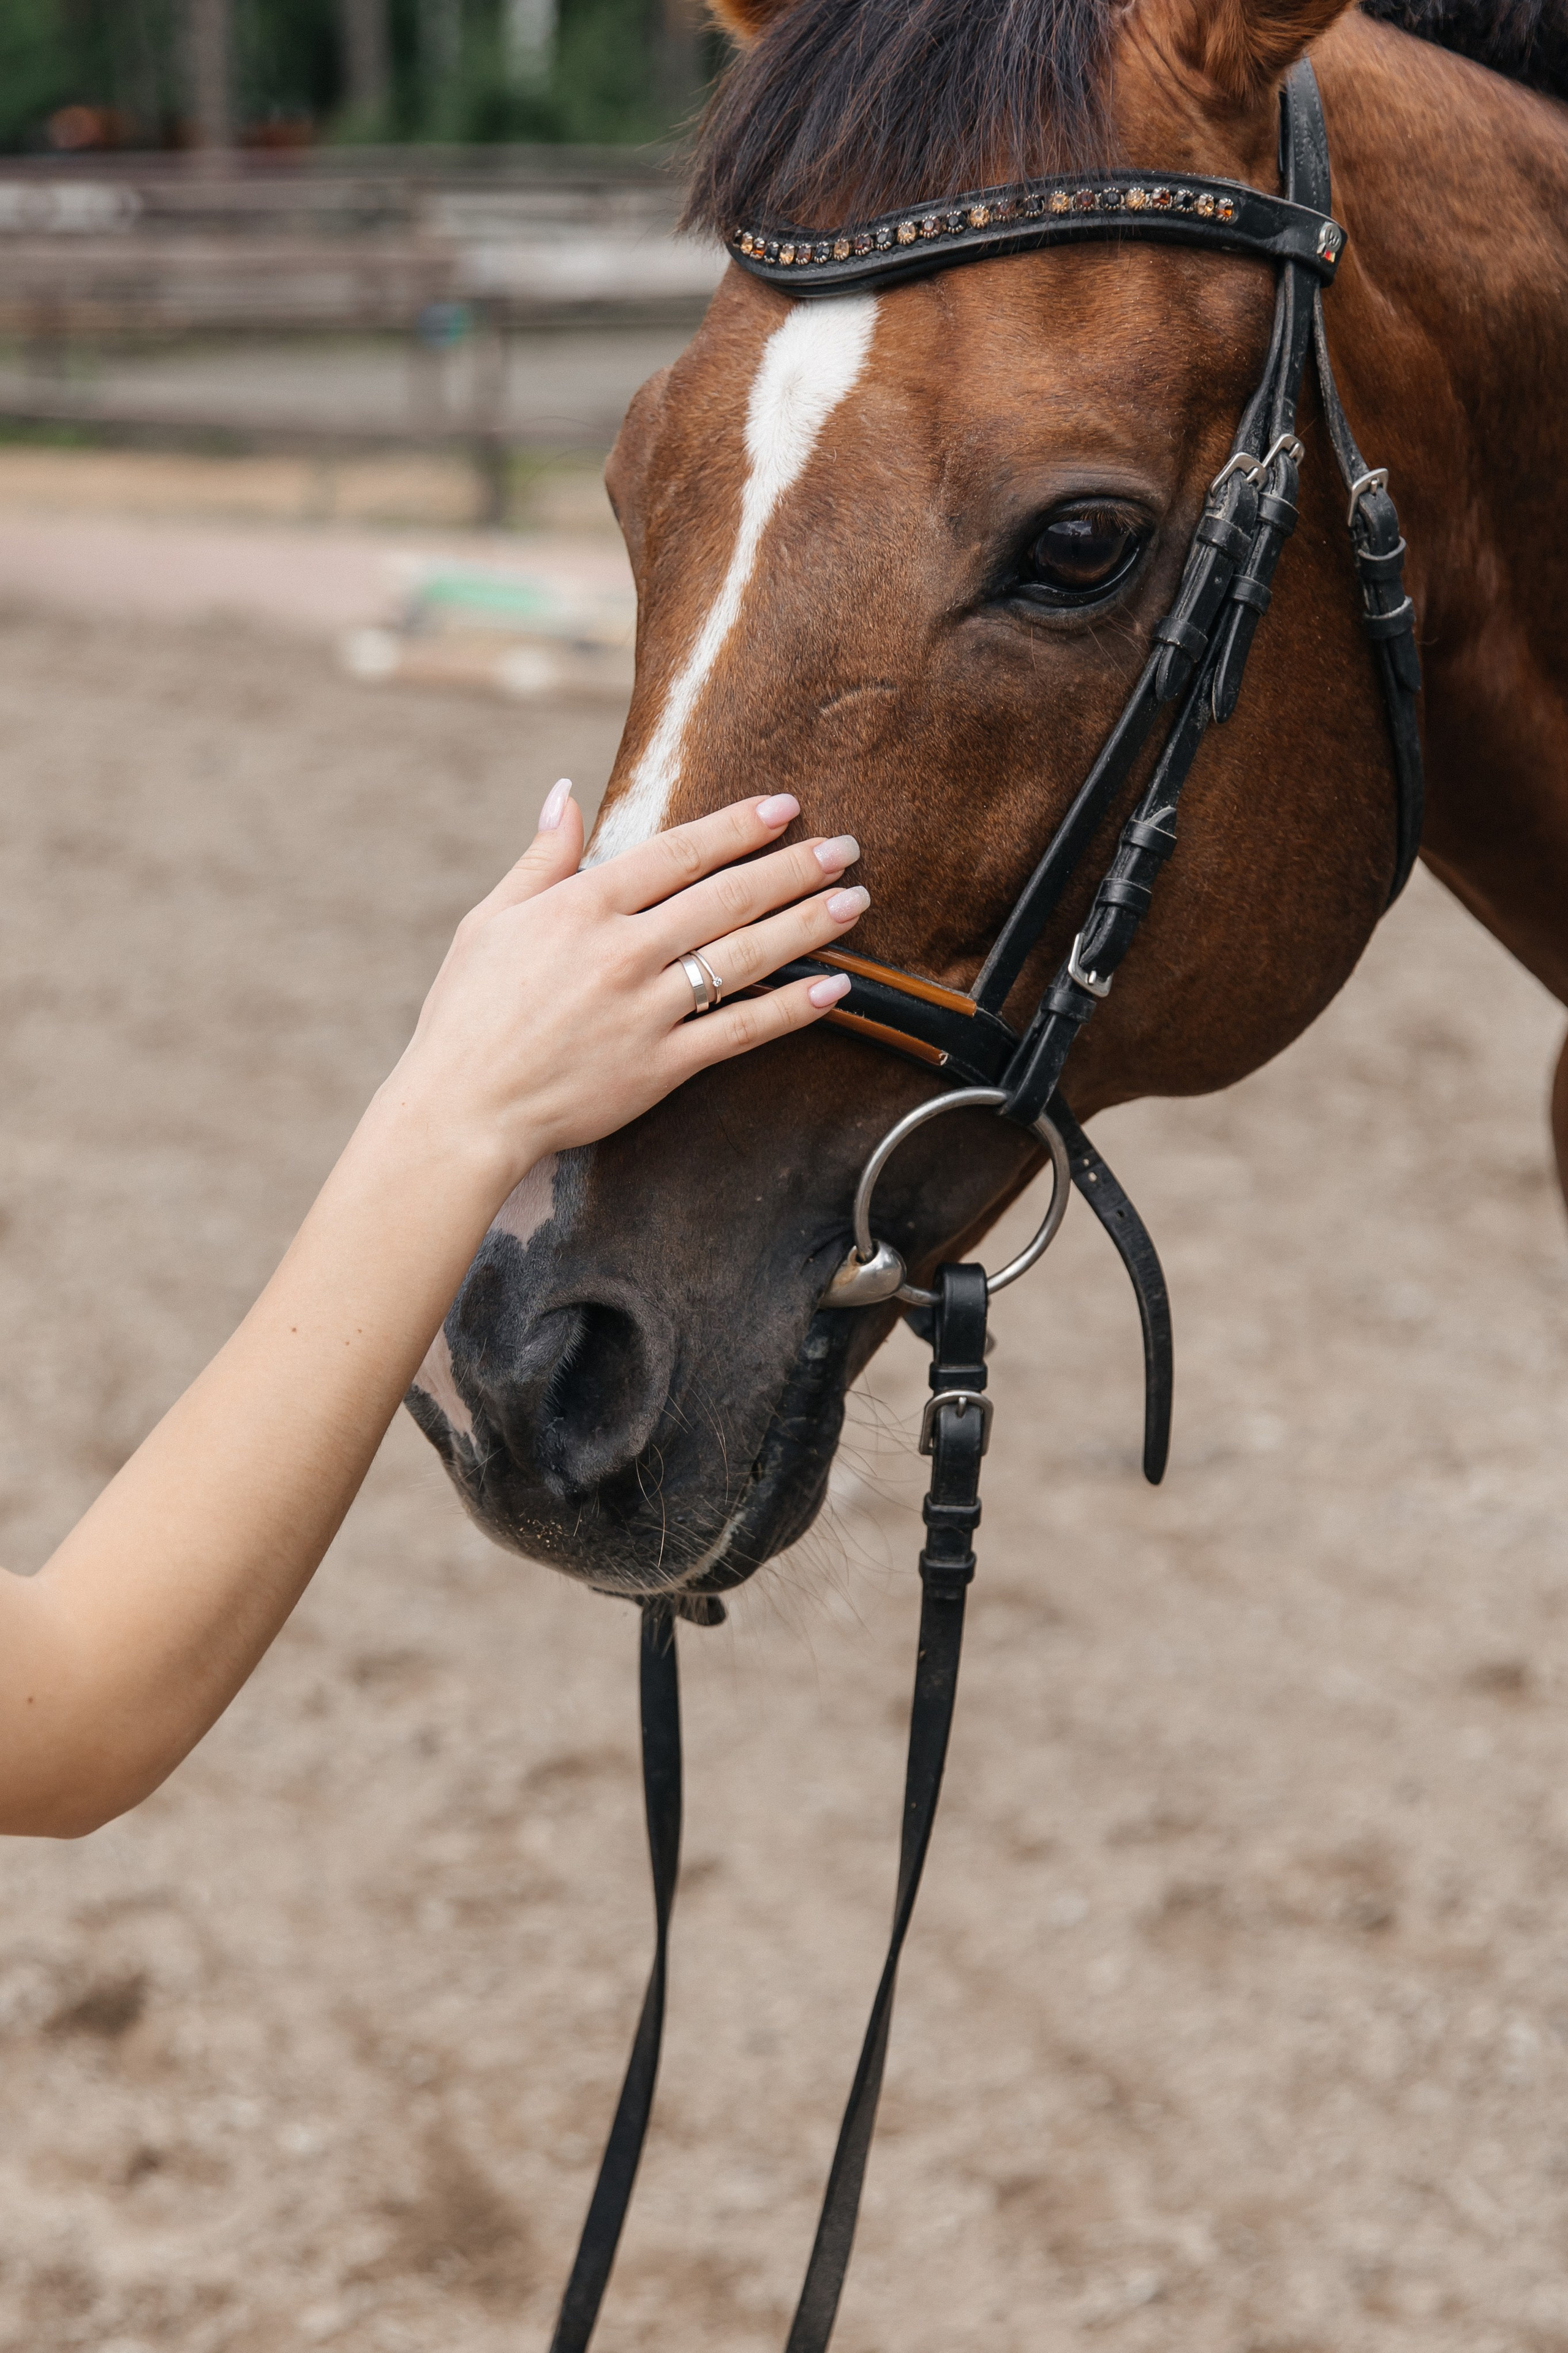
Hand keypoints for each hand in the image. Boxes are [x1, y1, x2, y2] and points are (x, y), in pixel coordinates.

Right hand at [382, 783, 865, 1185]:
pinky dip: (791, 1009)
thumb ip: (541, 856)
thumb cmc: (466, 1014)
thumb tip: (565, 791)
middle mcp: (623, 951)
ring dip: (808, 925)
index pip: (679, 853)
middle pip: (728, 897)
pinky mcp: (661, 1066)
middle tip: (846, 848)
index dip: (738, 827)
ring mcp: (647, 1009)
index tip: (785, 807)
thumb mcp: (488, 920)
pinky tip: (836, 988)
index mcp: (583, 907)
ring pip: (746, 956)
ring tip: (855, 901)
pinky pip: (740, 1031)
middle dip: (794, 868)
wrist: (463, 1109)